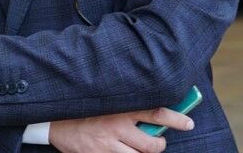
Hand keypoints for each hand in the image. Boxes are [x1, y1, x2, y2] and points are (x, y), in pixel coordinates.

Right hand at [49, 108, 194, 152]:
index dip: (176, 118)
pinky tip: (125, 151)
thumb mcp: (105, 95)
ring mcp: (109, 145)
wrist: (53, 117)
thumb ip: (125, 99)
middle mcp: (118, 126)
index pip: (156, 112)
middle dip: (161, 145)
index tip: (189, 122)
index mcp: (121, 106)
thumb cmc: (83, 103)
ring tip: (144, 149)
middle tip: (160, 142)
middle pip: (153, 144)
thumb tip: (147, 106)